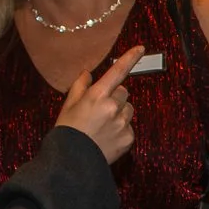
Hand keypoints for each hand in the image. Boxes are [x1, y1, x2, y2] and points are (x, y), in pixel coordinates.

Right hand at [55, 47, 143, 163]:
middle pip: (123, 92)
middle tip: (99, 109)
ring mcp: (123, 123)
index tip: (141, 48)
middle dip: (114, 97)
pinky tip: (107, 136)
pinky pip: (129, 127)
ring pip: (129, 109)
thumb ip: (80, 86)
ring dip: (120, 112)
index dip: (130, 59)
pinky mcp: (129, 137)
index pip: (117, 72)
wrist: (72, 159)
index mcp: (97, 95)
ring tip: (103, 125)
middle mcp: (113, 107)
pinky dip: (121, 129)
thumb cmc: (67, 129)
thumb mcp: (69, 105)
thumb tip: (88, 73)